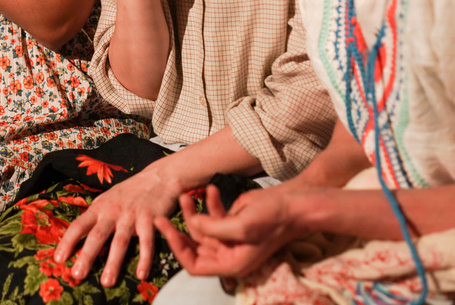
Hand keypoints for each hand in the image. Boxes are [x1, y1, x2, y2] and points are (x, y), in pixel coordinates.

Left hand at [55, 166, 179, 286]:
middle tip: (77, 275)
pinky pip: (146, 242)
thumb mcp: (108, 199)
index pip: (79, 225)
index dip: (68, 242)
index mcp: (99, 207)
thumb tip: (80, 237)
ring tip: (106, 282)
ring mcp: (131, 215)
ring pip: (119, 242)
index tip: (59, 259)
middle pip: (97, 236)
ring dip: (113, 263)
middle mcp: (113, 212)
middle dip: (86, 256)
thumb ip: (97, 216)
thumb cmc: (130, 191)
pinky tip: (141, 274)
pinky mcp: (149, 219)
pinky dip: (144, 259)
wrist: (159, 177)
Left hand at [154, 184, 301, 279]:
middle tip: (162, 216)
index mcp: (231, 264)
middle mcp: (228, 254)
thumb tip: (192, 224)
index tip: (168, 231)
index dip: (179, 250)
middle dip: (179, 230)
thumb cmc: (273, 219)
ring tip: (185, 195)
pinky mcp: (232, 222)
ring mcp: (229, 238)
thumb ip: (214, 228)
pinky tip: (209, 190)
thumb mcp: (242, 226)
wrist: (292, 203)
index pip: (195, 265)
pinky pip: (213, 216)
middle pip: (194, 247)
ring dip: (192, 212)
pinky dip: (209, 203)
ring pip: (200, 228)